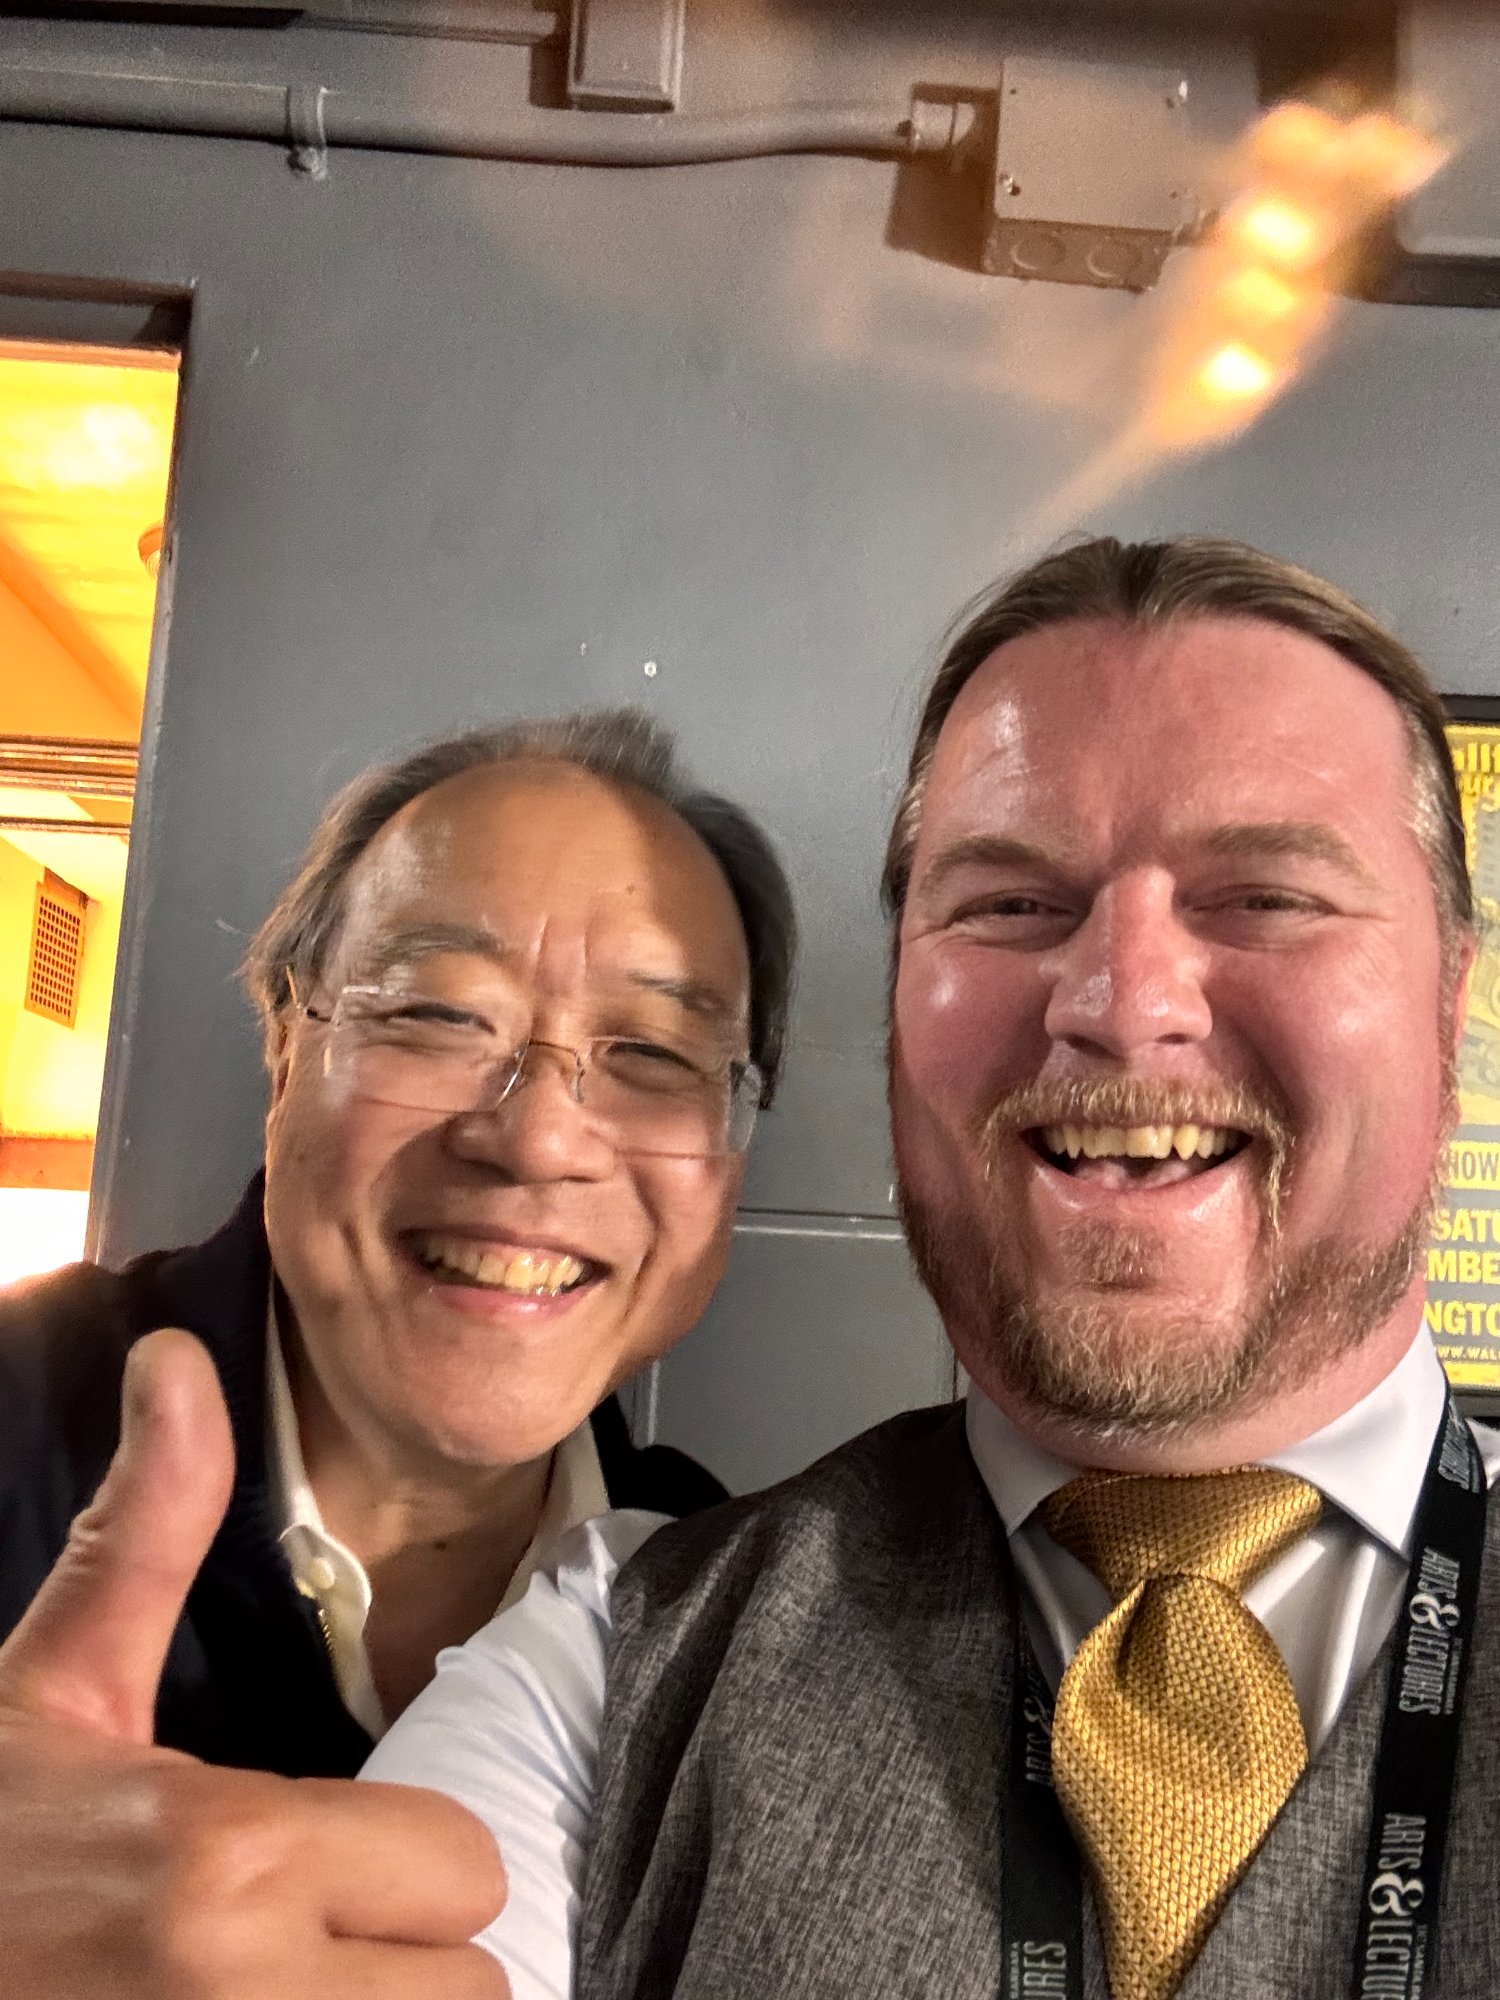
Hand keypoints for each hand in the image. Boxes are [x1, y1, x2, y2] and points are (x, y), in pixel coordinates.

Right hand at [0, 1326, 508, 1997]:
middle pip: (469, 1988)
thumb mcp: (52, 1680)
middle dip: (403, 1959)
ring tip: (284, 1987)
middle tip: (306, 1938)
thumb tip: (176, 1359)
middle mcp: (246, 1995)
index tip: (327, 1853)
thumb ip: (152, 1530)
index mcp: (229, 1856)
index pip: (466, 1868)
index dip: (409, 1859)